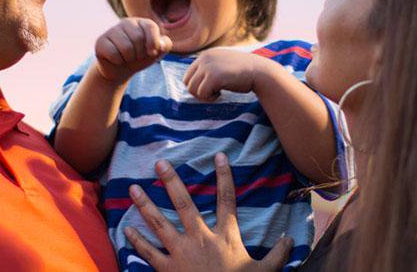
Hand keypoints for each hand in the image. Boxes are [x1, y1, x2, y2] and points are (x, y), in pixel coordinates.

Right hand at [94, 18, 171, 84]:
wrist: (120, 70)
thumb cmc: (140, 58)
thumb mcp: (157, 52)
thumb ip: (166, 45)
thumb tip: (160, 44)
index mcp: (140, 22)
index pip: (150, 27)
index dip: (153, 43)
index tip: (151, 53)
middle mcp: (125, 23)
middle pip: (138, 38)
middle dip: (140, 54)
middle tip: (135, 56)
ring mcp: (111, 31)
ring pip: (126, 47)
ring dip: (128, 59)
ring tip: (126, 58)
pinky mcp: (100, 41)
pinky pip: (113, 53)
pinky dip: (117, 61)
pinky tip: (115, 59)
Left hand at [124, 153, 292, 271]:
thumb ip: (277, 254)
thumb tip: (290, 239)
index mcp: (225, 236)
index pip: (227, 200)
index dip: (224, 177)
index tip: (219, 156)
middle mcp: (201, 239)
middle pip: (184, 204)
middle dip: (171, 182)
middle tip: (159, 163)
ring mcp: (182, 253)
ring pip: (160, 223)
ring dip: (145, 205)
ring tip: (132, 189)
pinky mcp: (168, 269)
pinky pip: (149, 252)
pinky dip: (137, 240)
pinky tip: (126, 229)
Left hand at [183, 49, 277, 100]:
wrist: (260, 72)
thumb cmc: (243, 73)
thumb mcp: (223, 66)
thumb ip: (209, 71)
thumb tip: (191, 87)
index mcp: (206, 55)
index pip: (188, 75)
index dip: (198, 86)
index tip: (212, 89)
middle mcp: (204, 58)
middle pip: (187, 82)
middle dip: (198, 92)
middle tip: (214, 94)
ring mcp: (208, 66)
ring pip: (192, 89)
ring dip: (204, 96)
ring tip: (218, 94)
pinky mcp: (213, 76)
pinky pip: (202, 93)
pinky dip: (210, 98)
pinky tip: (221, 94)